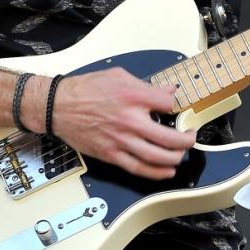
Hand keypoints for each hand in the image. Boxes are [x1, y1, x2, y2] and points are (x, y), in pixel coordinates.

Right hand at [45, 68, 195, 179]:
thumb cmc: (85, 90)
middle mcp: (129, 120)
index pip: (169, 103)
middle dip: (187, 139)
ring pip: (158, 157)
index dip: (180, 105)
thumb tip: (167, 91)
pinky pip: (139, 168)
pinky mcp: (111, 155)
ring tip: (181, 153)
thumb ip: (145, 85)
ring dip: (176, 157)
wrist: (58, 106)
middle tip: (190, 136)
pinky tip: (167, 171)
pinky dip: (157, 172)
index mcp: (132, 96)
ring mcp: (121, 140)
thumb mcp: (119, 76)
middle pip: (170, 137)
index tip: (182, 108)